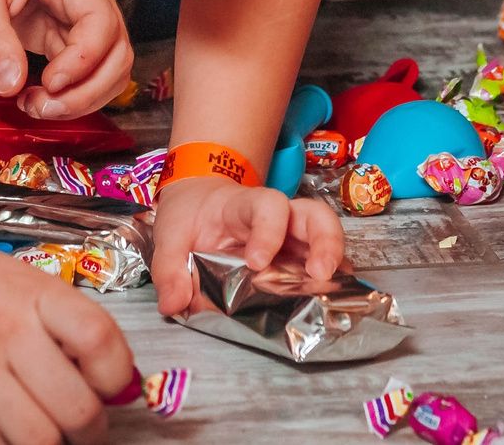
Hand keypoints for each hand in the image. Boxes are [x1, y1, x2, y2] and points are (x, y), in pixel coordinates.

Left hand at [0, 0, 132, 119]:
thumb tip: (9, 84)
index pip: (101, 25)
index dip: (82, 62)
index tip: (47, 84)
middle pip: (115, 52)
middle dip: (86, 90)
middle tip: (41, 106)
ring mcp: (79, 18)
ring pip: (108, 68)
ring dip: (83, 97)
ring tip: (37, 105)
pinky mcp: (64, 35)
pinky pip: (86, 72)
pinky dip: (70, 94)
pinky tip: (36, 97)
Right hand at [0, 149, 138, 444]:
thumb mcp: (6, 276)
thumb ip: (52, 318)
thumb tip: (102, 370)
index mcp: (33, 291)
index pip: (104, 343)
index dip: (119, 377)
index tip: (114, 388)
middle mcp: (9, 331)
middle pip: (79, 408)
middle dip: (91, 428)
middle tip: (85, 426)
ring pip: (41, 440)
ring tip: (47, 435)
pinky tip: (6, 435)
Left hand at [149, 175, 346, 315]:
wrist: (200, 199)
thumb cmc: (191, 215)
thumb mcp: (170, 235)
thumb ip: (168, 269)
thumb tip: (172, 305)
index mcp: (243, 207)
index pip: (267, 206)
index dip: (268, 231)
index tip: (257, 262)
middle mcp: (278, 217)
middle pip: (315, 214)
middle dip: (325, 241)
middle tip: (320, 273)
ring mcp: (291, 236)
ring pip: (326, 235)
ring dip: (335, 261)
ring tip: (333, 290)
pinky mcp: (297, 255)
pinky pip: (323, 261)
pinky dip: (332, 278)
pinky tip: (331, 299)